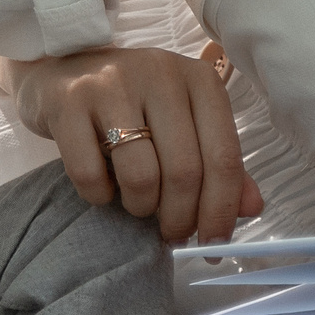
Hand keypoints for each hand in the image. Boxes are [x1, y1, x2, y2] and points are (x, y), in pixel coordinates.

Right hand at [15, 46, 262, 244]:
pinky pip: (90, 174)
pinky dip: (99, 196)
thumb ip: (217, 162)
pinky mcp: (69, 101)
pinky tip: (102, 186)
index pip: (223, 157)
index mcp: (199, 80)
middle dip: (179, 217)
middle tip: (171, 232)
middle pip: (184, 171)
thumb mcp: (182, 124)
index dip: (221, 210)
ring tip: (136, 202)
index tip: (213, 243)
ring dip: (140, 207)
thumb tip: (252, 208)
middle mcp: (161, 74)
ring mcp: (112, 84)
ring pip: (141, 176)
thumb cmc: (133, 104)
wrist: (61, 72)